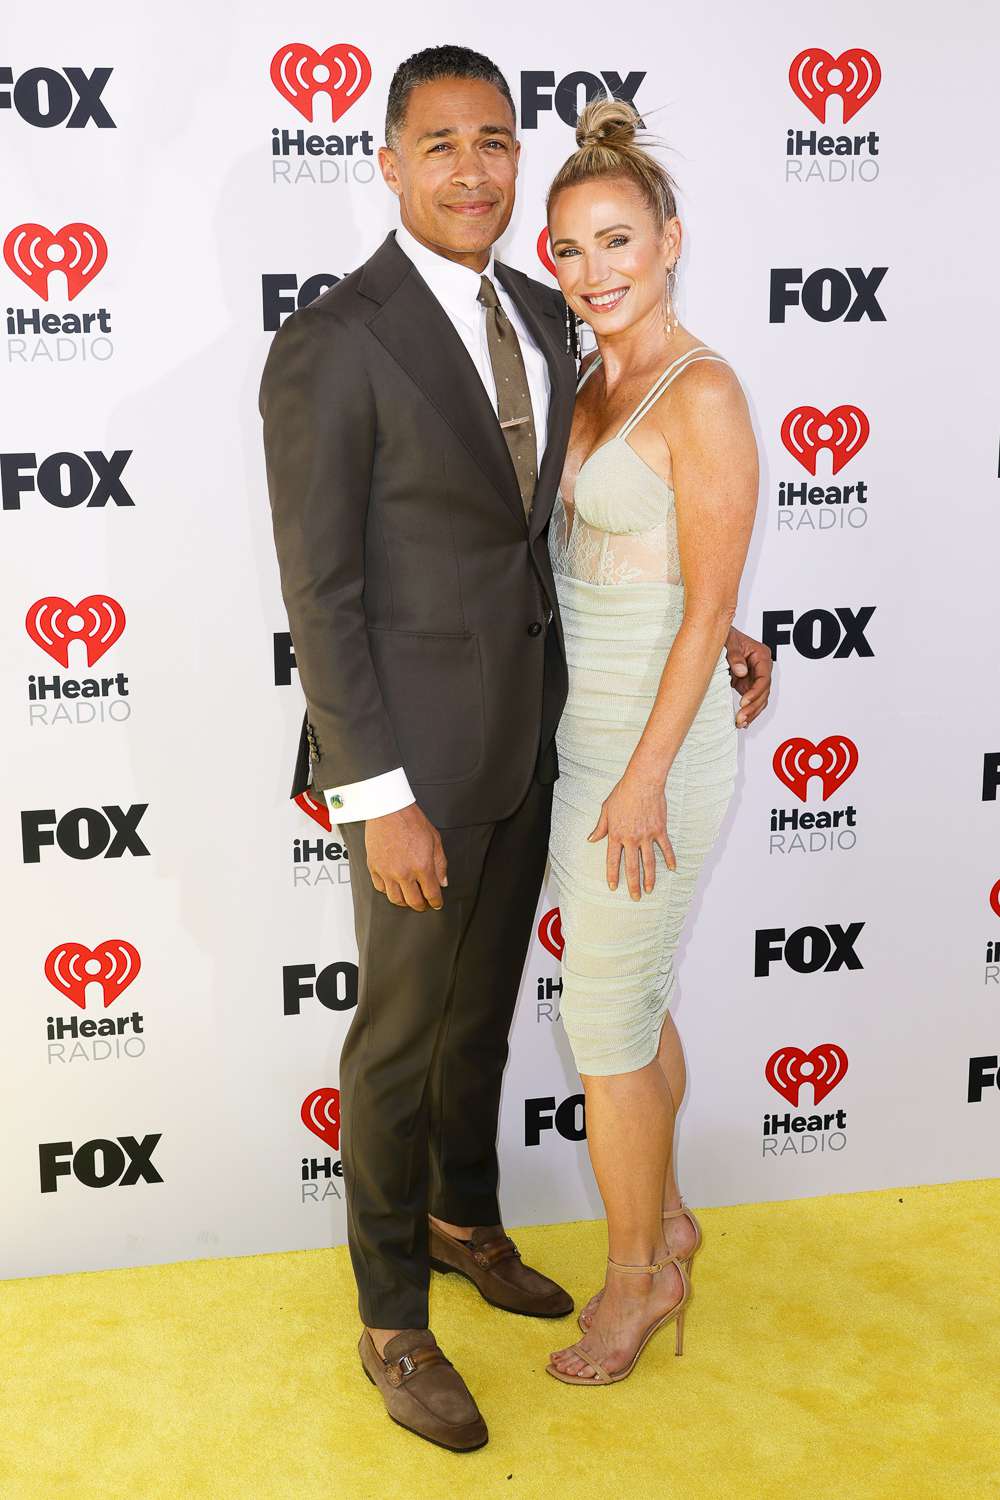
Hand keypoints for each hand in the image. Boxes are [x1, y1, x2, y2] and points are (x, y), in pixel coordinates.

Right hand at [365, 804, 447, 911]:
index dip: (436, 902)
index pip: (431, 893)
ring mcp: (387, 872)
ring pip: (395, 899)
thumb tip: (443, 881)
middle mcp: (404, 872)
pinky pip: (380, 888)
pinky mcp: (374, 867)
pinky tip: (393, 887)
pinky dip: (388, 891)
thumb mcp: (435, 840)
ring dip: (404, 902)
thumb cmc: (411, 820)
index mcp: (422, 866)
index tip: (437, 903)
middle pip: (413, 901)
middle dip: (421, 906)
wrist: (389, 809)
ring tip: (408, 898)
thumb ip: (440, 864)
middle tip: (424, 904)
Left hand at [587, 772, 674, 898]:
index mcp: (616, 835)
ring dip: (649, 878)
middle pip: (632, 866)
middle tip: (635, 897)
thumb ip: (600, 827)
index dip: (613, 875)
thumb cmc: (622, 794)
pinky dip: (669, 858)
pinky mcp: (659, 830)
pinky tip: (672, 868)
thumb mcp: (606, 810)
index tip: (613, 887)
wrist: (642, 783)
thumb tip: (591, 839)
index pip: (613, 860)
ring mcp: (647, 836)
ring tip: (649, 889)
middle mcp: (631, 839)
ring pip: (649, 862)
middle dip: (633, 884)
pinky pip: (665, 848)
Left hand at [725, 625, 772, 727]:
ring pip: (759, 699)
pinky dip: (747, 710)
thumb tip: (741, 671)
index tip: (743, 701)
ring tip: (741, 723)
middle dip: (753, 707)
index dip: (755, 692)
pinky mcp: (746, 683)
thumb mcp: (729, 642)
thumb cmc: (725, 635)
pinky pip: (751, 700)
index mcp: (761, 656)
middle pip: (763, 692)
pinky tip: (742, 722)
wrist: (716, 634)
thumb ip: (735, 656)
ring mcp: (755, 677)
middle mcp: (761, 667)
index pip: (764, 679)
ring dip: (751, 712)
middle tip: (741, 718)